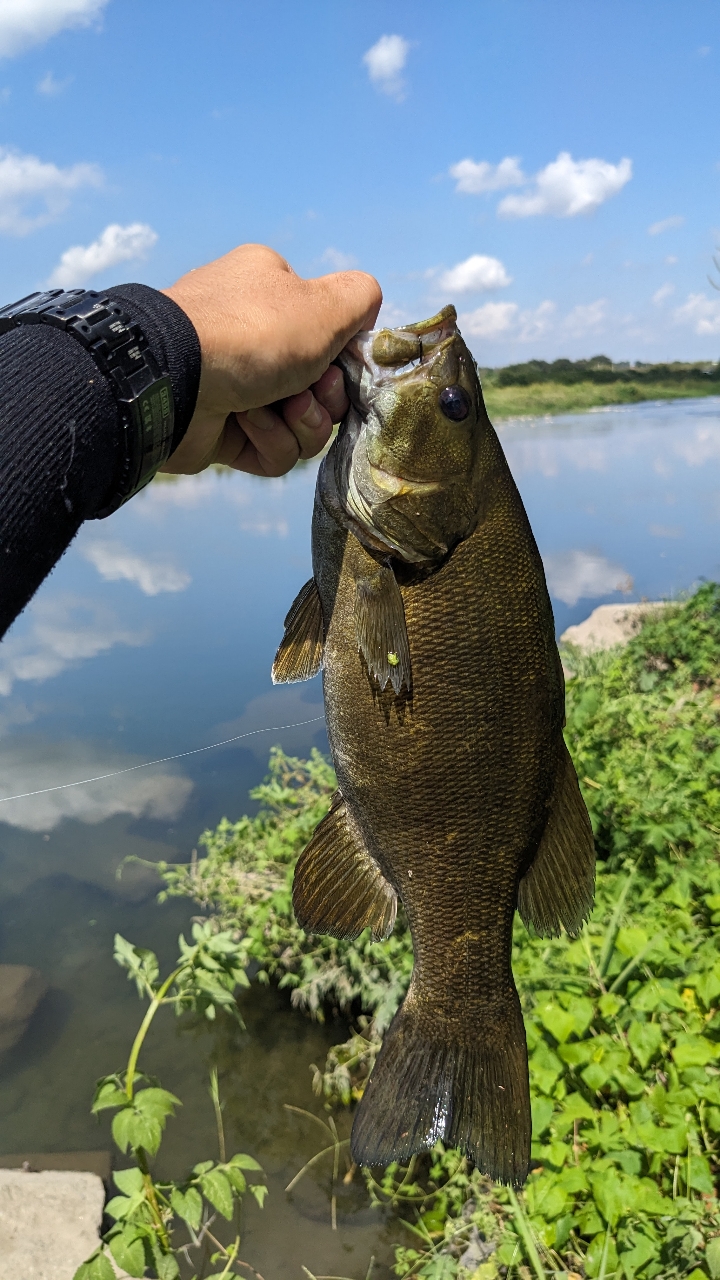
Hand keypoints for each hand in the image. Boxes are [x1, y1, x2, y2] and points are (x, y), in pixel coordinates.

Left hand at [160, 243, 380, 475]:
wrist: (174, 381)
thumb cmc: (252, 332)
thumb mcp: (324, 302)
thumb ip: (361, 297)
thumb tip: (365, 316)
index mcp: (271, 293)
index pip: (329, 334)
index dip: (345, 360)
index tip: (340, 366)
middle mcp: (252, 336)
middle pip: (322, 386)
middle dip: (324, 398)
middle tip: (308, 391)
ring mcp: (235, 387)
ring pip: (301, 423)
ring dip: (300, 422)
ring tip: (276, 407)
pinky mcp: (222, 432)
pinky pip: (271, 450)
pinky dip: (269, 441)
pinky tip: (247, 423)